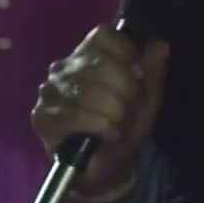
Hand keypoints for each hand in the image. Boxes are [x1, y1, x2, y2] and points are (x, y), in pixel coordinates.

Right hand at [31, 25, 169, 195]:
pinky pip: (74, 115)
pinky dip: (99, 126)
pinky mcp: (42, 116)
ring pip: (89, 91)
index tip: (138, 76)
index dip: (127, 53)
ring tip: (117, 124)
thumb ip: (154, 71)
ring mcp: (49, 91)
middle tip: (128, 109)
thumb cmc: (125, 126)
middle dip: (126, 90)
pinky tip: (106, 135)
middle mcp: (64, 66)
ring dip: (114, 113)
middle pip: (101, 63)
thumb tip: (161, 45)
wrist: (106, 167)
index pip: (104, 34)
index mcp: (89, 54)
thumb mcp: (148, 99)